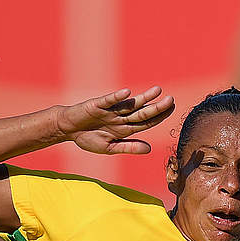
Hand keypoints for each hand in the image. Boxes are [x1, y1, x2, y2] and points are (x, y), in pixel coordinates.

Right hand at [56, 86, 176, 155]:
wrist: (67, 129)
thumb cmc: (88, 138)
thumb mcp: (109, 147)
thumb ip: (129, 147)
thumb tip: (150, 149)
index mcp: (125, 129)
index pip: (146, 122)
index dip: (159, 117)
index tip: (172, 109)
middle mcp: (121, 117)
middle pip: (142, 113)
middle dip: (157, 107)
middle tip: (171, 99)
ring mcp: (110, 111)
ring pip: (130, 104)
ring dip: (143, 98)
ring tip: (157, 90)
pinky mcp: (96, 105)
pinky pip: (108, 101)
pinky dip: (117, 97)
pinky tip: (127, 93)